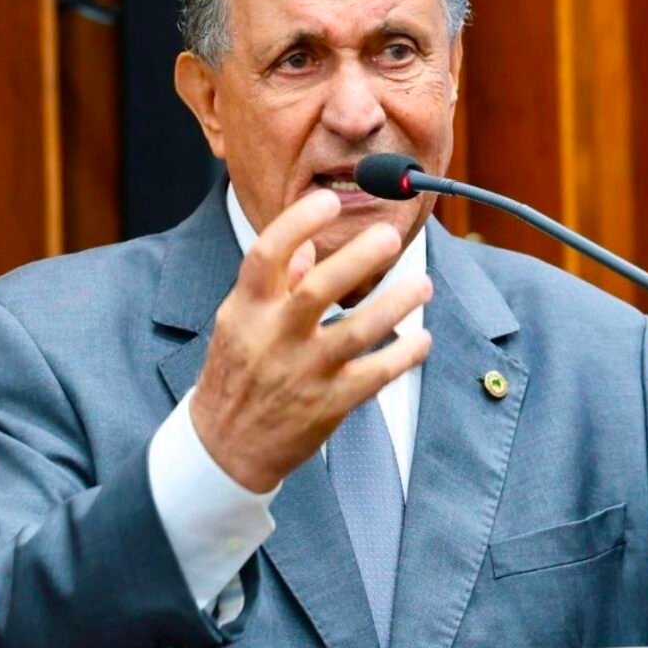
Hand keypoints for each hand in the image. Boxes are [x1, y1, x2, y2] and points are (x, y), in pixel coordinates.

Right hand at [191, 190, 432, 492]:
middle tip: (388, 236)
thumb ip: (274, 283)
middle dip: (358, 259)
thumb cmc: (236, 374)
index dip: (297, 223)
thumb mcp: (238, 322)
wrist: (225, 446)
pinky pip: (374, 375)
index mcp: (247, 309)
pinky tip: (422, 339)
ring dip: (394, 305)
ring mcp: (302, 372)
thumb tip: (307, 247)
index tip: (328, 201)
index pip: (266, 255)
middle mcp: (273, 337)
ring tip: (423, 285)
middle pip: (318, 290)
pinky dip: (402, 356)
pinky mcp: (327, 404)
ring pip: (355, 332)